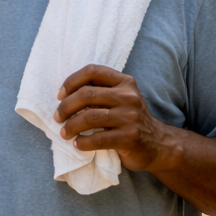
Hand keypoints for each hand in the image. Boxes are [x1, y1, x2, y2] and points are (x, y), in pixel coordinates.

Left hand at [56, 64, 182, 173]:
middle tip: (57, 118)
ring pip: (90, 117)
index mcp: (125, 82)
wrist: (158, 144)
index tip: (59, 96)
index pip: (93, 71)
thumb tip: (64, 95)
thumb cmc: (130, 120)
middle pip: (87, 94)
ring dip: (70, 126)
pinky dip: (82, 142)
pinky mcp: (130, 137)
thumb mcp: (121, 99)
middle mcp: (129, 96)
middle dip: (66, 107)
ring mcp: (130, 117)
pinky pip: (98, 139)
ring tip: (64, 133)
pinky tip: (77, 144)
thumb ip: (100, 92)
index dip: (71, 81)